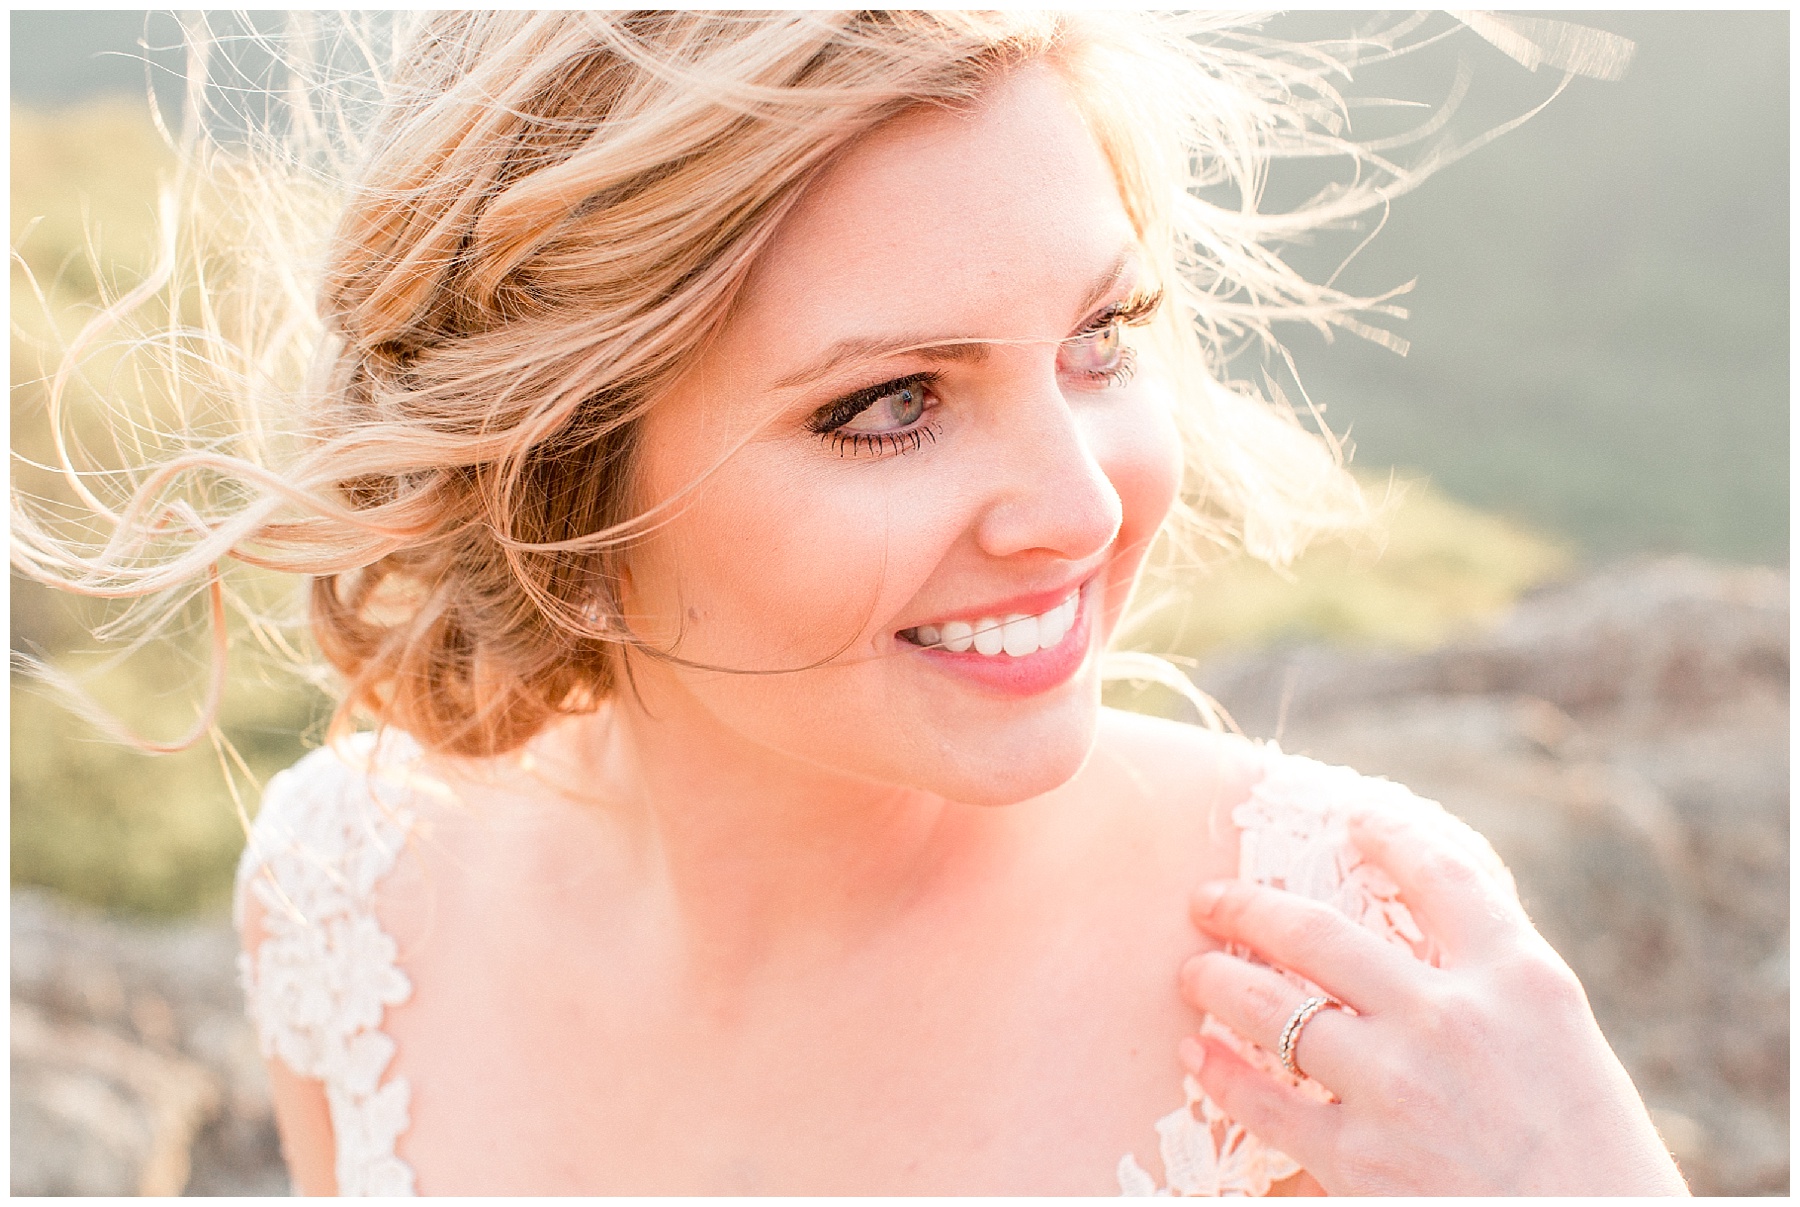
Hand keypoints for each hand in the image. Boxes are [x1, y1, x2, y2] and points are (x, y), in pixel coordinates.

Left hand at [1178, 805, 1689, 1194]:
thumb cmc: (1596, 1163)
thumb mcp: (1564, 1044)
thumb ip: (1492, 989)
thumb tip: (1419, 949)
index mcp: (1519, 979)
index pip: (1443, 877)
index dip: (1389, 839)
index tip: (1352, 821)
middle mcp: (1452, 1018)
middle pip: (1318, 934)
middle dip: (1247, 909)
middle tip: (1208, 900)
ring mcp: (1399, 1086)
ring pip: (1272, 1008)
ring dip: (1217, 982)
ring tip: (1193, 973)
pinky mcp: (1362, 1160)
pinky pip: (1265, 1103)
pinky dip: (1221, 1073)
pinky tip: (1198, 1055)